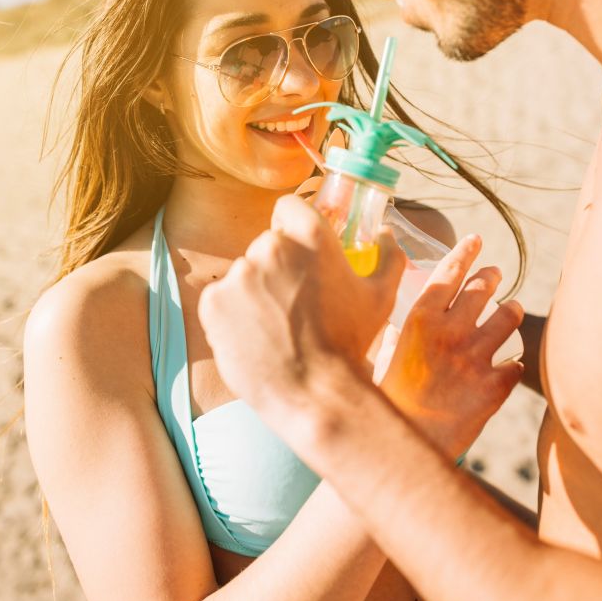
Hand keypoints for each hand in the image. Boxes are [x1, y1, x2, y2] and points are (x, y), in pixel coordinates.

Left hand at [198, 195, 403, 416]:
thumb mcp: (381, 297)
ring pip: (244, 274)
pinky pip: (221, 299)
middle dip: (278, 268)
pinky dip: (232, 315)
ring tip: (275, 327)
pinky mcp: (213, 302)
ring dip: (254, 293)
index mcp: (311, 236)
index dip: (293, 226)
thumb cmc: (349, 343)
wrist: (314, 394)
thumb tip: (384, 232)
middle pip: (267, 245)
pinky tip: (254, 337)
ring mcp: (238, 274)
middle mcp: (271, 247)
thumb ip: (387, 255)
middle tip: (293, 303)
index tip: (299, 253)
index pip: (288, 206)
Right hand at [379, 235, 523, 458]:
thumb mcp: (380, 357)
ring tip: (511, 310)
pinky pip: (515, 364)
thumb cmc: (384, 400)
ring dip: (510, 311)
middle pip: (483, 288)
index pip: (450, 272)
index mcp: (420, 319)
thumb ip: (394, 337)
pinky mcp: (494, 387)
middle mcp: (451, 331)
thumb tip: (396, 328)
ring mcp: (476, 358)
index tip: (476, 240)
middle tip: (494, 274)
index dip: (465, 253)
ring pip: (508, 318)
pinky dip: (512, 363)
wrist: (402, 446)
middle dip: (491, 276)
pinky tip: (509, 365)